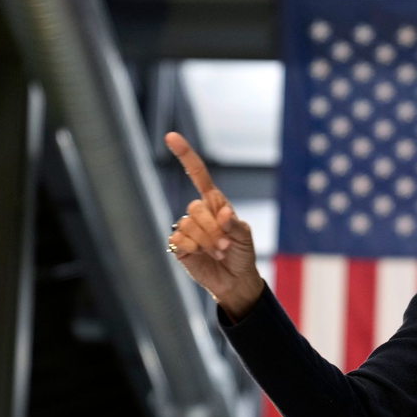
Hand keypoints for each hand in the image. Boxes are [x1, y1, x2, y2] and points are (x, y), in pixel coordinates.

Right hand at [164, 131, 262, 320]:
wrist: (235, 279)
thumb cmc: (242, 253)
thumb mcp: (245, 236)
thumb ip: (233, 224)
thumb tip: (222, 213)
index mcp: (215, 203)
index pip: (198, 175)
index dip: (185, 156)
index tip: (170, 137)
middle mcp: (199, 213)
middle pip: (195, 207)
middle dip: (213, 228)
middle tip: (226, 244)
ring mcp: (187, 228)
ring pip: (189, 225)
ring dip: (207, 242)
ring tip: (219, 251)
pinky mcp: (179, 245)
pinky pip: (180, 240)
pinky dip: (196, 249)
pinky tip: (204, 256)